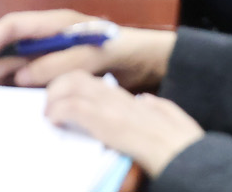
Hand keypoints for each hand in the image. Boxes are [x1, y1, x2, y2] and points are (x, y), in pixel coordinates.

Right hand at [0, 9, 172, 90]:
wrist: (147, 61)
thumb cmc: (123, 48)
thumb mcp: (91, 55)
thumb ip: (57, 63)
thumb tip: (23, 75)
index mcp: (56, 23)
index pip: (14, 26)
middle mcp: (49, 36)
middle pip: (10, 45)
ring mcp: (52, 52)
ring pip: (16, 61)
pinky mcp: (58, 69)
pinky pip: (30, 74)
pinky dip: (13, 82)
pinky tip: (1, 90)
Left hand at [44, 72, 203, 177]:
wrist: (183, 156)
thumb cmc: (179, 143)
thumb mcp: (170, 117)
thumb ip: (156, 106)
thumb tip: (145, 100)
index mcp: (128, 98)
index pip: (92, 79)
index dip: (71, 84)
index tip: (61, 96)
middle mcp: (117, 98)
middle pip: (77, 77)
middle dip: (57, 87)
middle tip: (48, 104)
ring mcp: (111, 108)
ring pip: (71, 85)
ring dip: (53, 97)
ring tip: (48, 113)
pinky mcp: (106, 122)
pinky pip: (73, 107)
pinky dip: (58, 111)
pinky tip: (54, 121)